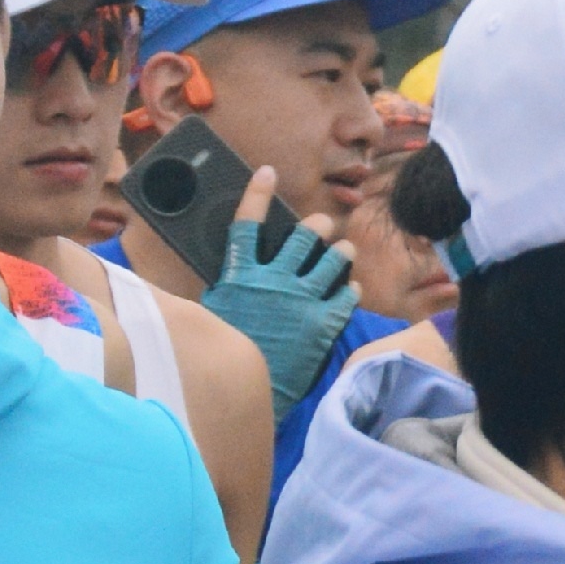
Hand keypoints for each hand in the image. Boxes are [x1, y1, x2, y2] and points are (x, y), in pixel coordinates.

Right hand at [202, 167, 359, 408]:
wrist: (251, 390)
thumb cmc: (226, 353)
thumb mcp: (214, 314)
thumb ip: (227, 288)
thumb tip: (229, 274)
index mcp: (241, 275)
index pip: (247, 223)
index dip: (257, 195)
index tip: (267, 173)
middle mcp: (275, 281)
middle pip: (302, 236)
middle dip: (318, 226)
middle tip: (324, 226)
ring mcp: (302, 300)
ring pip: (332, 261)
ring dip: (341, 254)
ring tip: (345, 253)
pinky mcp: (324, 323)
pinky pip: (346, 295)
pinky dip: (350, 289)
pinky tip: (350, 290)